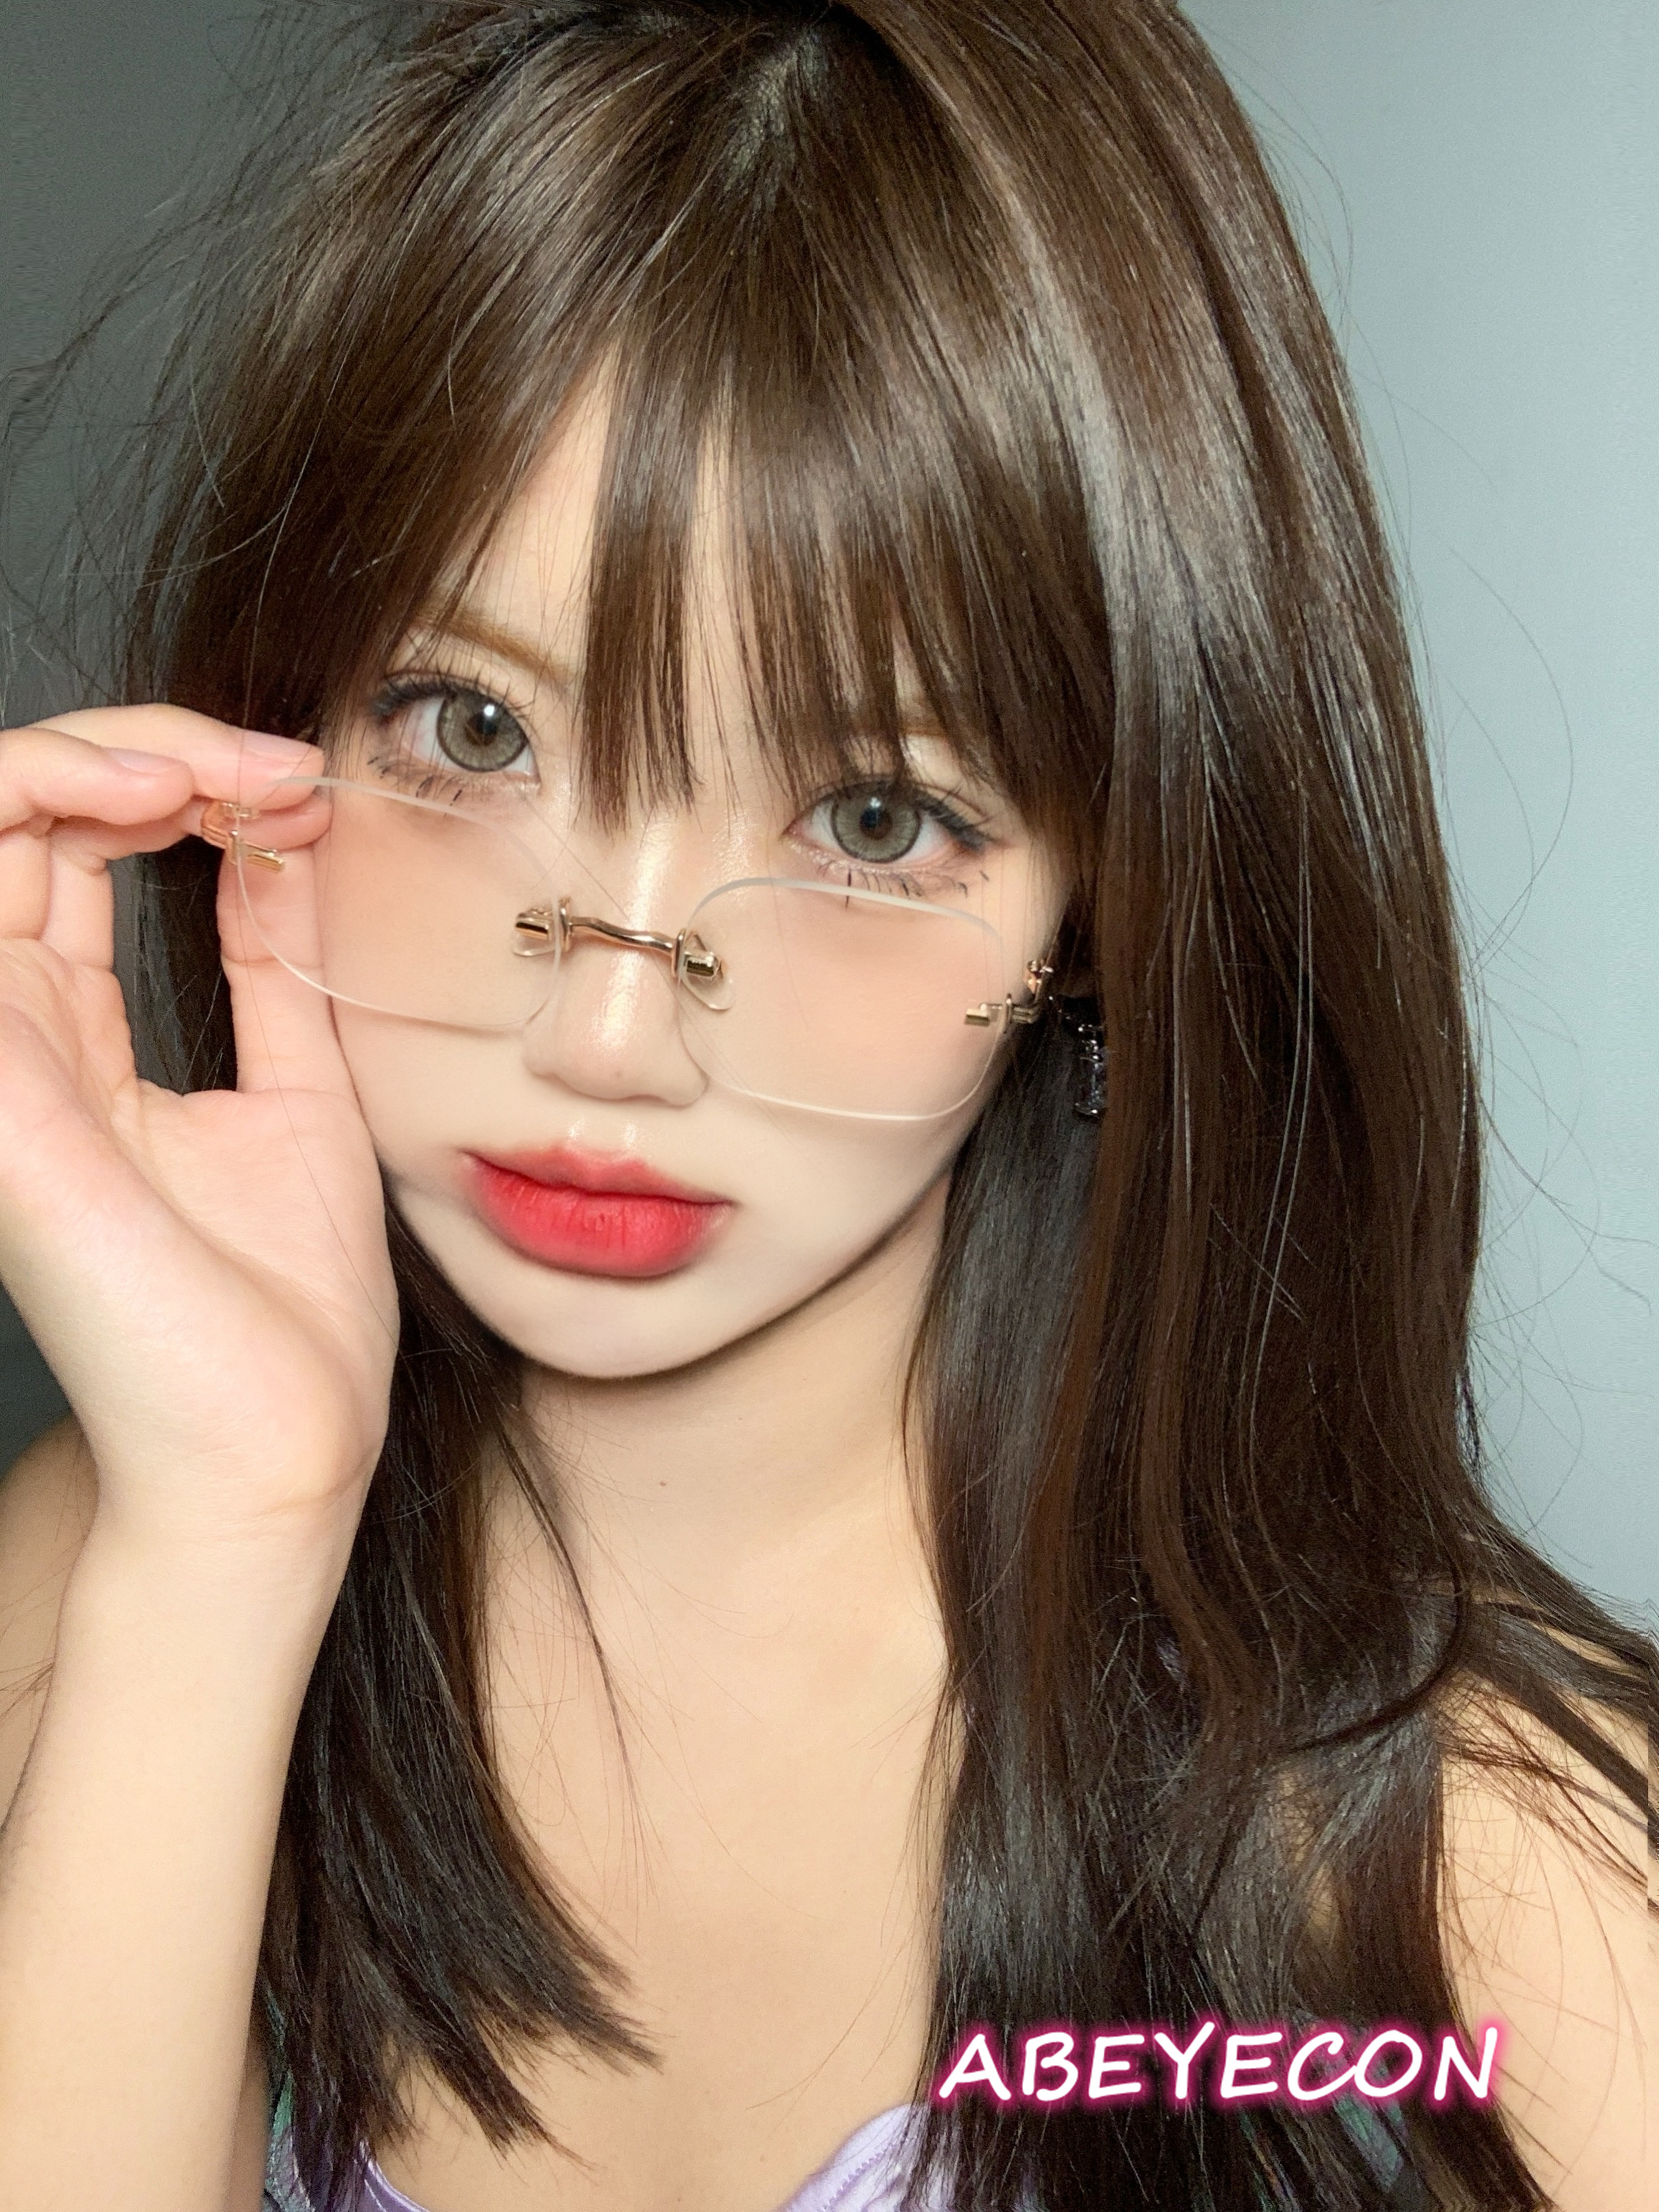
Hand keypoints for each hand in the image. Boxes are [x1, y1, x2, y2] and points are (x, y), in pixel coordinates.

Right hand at [0, 706, 397, 1576]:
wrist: (279, 1445)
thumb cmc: (282, 1310)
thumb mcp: (302, 1089)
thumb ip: (275, 965)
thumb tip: (283, 842)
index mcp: (74, 1041)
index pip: (69, 848)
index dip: (176, 781)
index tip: (302, 790)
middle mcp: (13, 1035)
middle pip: (17, 814)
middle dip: (143, 747)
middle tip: (272, 767)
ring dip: (86, 757)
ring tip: (208, 772)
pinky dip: (47, 803)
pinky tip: (162, 804)